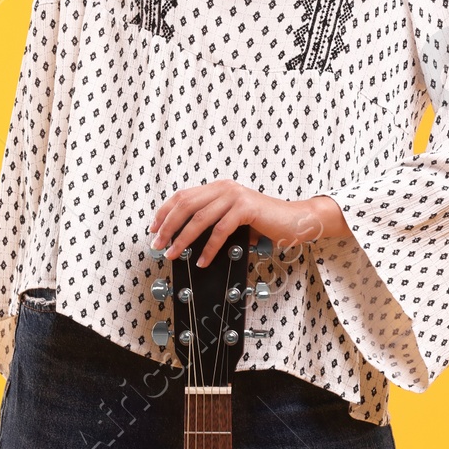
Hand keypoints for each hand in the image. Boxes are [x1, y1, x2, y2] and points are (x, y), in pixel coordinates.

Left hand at [149, 181, 348, 267]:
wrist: (295, 221)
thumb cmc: (264, 223)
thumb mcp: (232, 219)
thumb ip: (212, 222)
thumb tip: (184, 240)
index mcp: (218, 188)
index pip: (182, 196)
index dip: (164, 212)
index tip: (153, 229)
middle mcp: (224, 188)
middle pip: (185, 205)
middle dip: (167, 227)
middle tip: (158, 245)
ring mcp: (235, 196)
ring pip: (199, 218)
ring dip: (183, 239)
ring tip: (174, 254)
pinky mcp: (246, 208)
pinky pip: (220, 231)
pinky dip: (208, 248)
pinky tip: (203, 260)